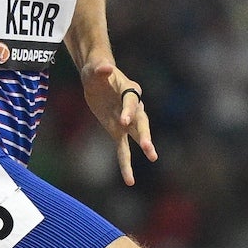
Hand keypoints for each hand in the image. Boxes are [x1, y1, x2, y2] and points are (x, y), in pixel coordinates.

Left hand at [81, 58, 156, 185]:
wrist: (96, 77)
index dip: (129, 111)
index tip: (124, 121)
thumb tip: (106, 67)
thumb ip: (101, 69)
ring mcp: (127, 120)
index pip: (131, 101)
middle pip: (141, 120)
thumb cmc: (96, 70)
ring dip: (144, 146)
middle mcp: (133, 106)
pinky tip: (129, 180)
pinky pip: (123, 149)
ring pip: (138, 135)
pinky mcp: (118, 131)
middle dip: (144, 133)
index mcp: (129, 89)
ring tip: (153, 157)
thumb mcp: (94, 68)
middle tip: (147, 146)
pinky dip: (126, 164)